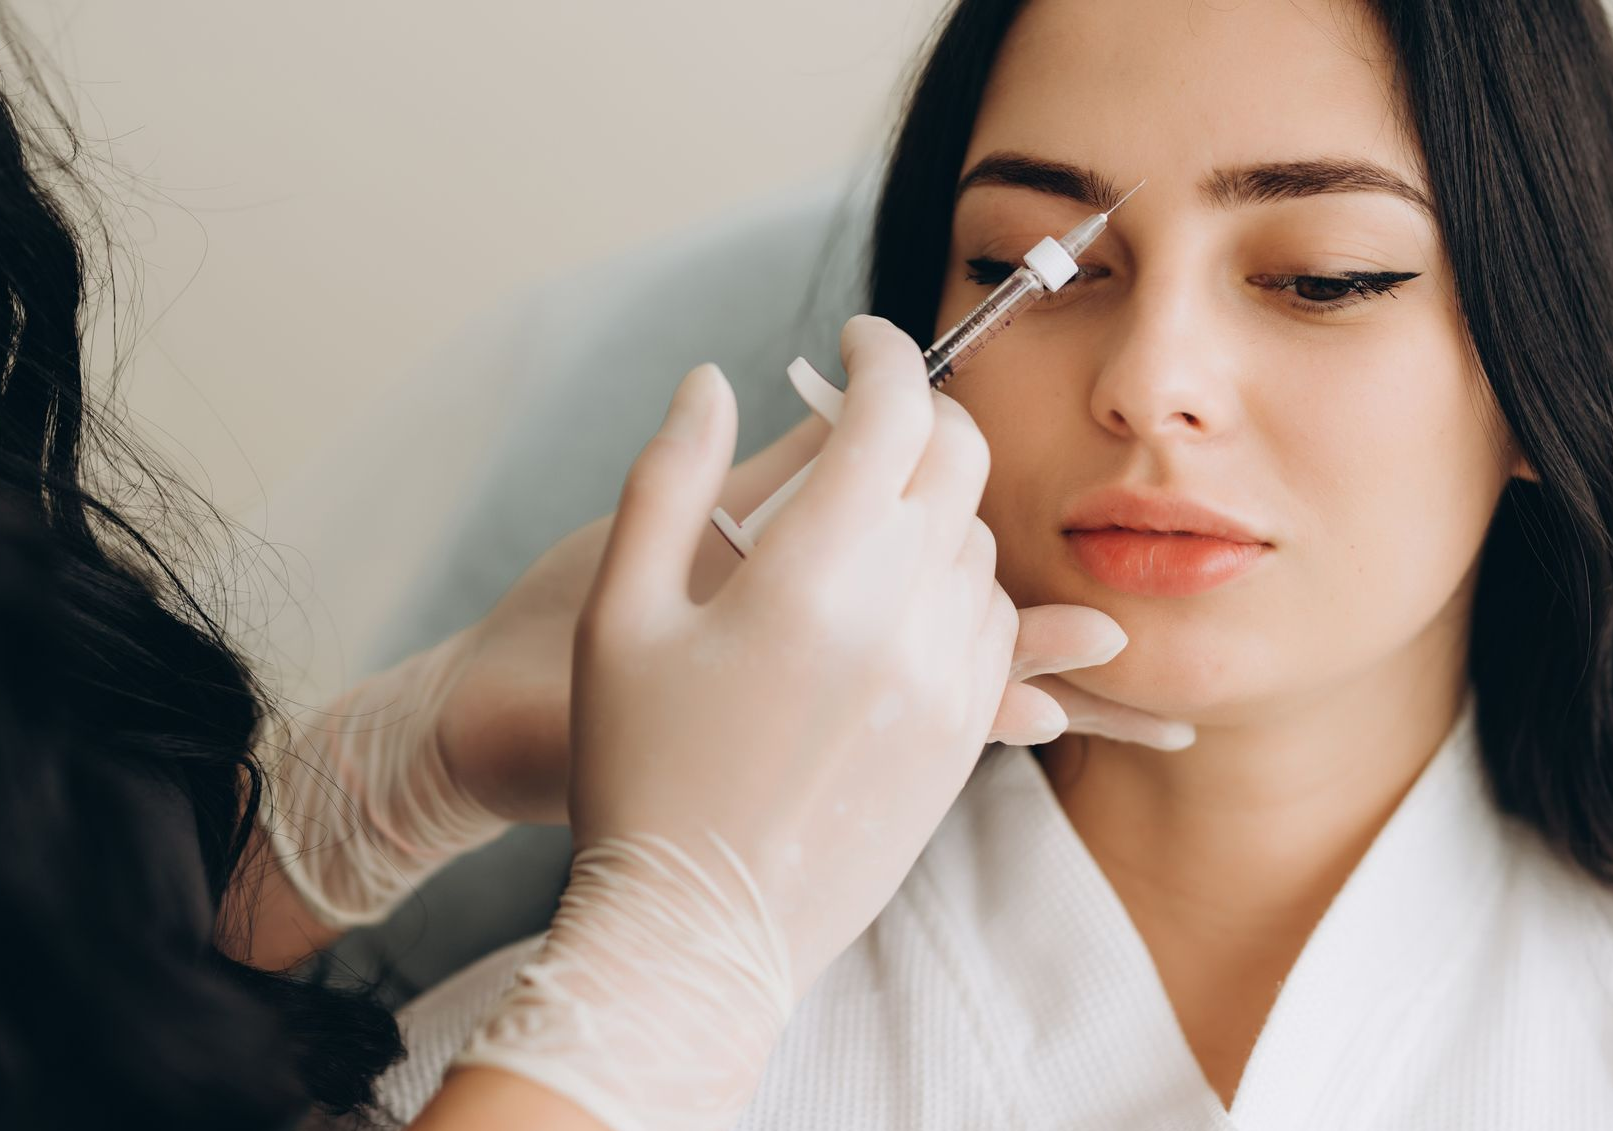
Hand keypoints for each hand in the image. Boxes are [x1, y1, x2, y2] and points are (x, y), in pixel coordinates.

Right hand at [433, 403, 1189, 827]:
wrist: (697, 929)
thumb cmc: (637, 769)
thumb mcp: (623, 609)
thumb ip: (667, 474)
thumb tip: (711, 377)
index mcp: (811, 571)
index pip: (891, 410)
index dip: (881, 350)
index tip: (858, 333)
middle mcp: (901, 615)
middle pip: (956, 459)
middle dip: (918, 413)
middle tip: (867, 415)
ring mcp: (947, 680)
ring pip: (978, 538)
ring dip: (932, 500)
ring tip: (859, 520)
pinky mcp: (964, 735)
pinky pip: (990, 619)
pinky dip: (953, 581)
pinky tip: (892, 597)